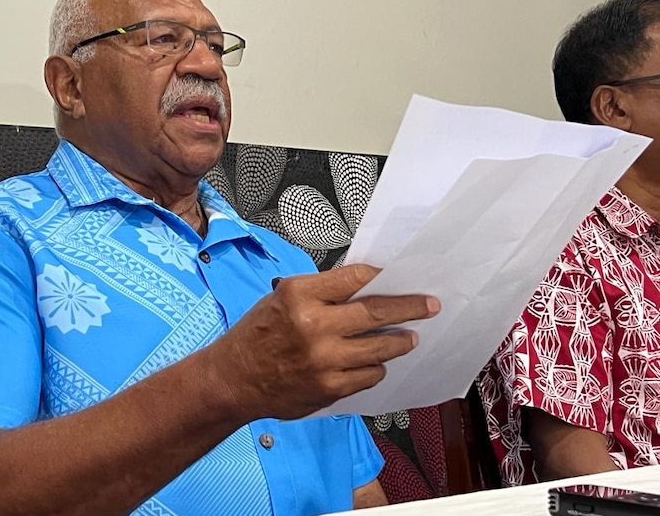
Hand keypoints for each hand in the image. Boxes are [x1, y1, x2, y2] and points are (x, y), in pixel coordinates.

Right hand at [210, 264, 439, 419]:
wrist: (234, 379)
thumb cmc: (257, 335)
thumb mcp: (281, 298)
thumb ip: (321, 292)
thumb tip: (364, 287)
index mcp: (299, 296)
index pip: (355, 278)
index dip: (381, 275)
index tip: (398, 275)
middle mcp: (313, 326)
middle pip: (376, 312)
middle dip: (410, 307)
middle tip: (429, 305)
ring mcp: (324, 360)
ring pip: (380, 347)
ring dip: (400, 341)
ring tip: (410, 337)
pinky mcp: (329, 388)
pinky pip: (369, 375)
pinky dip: (376, 366)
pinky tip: (375, 361)